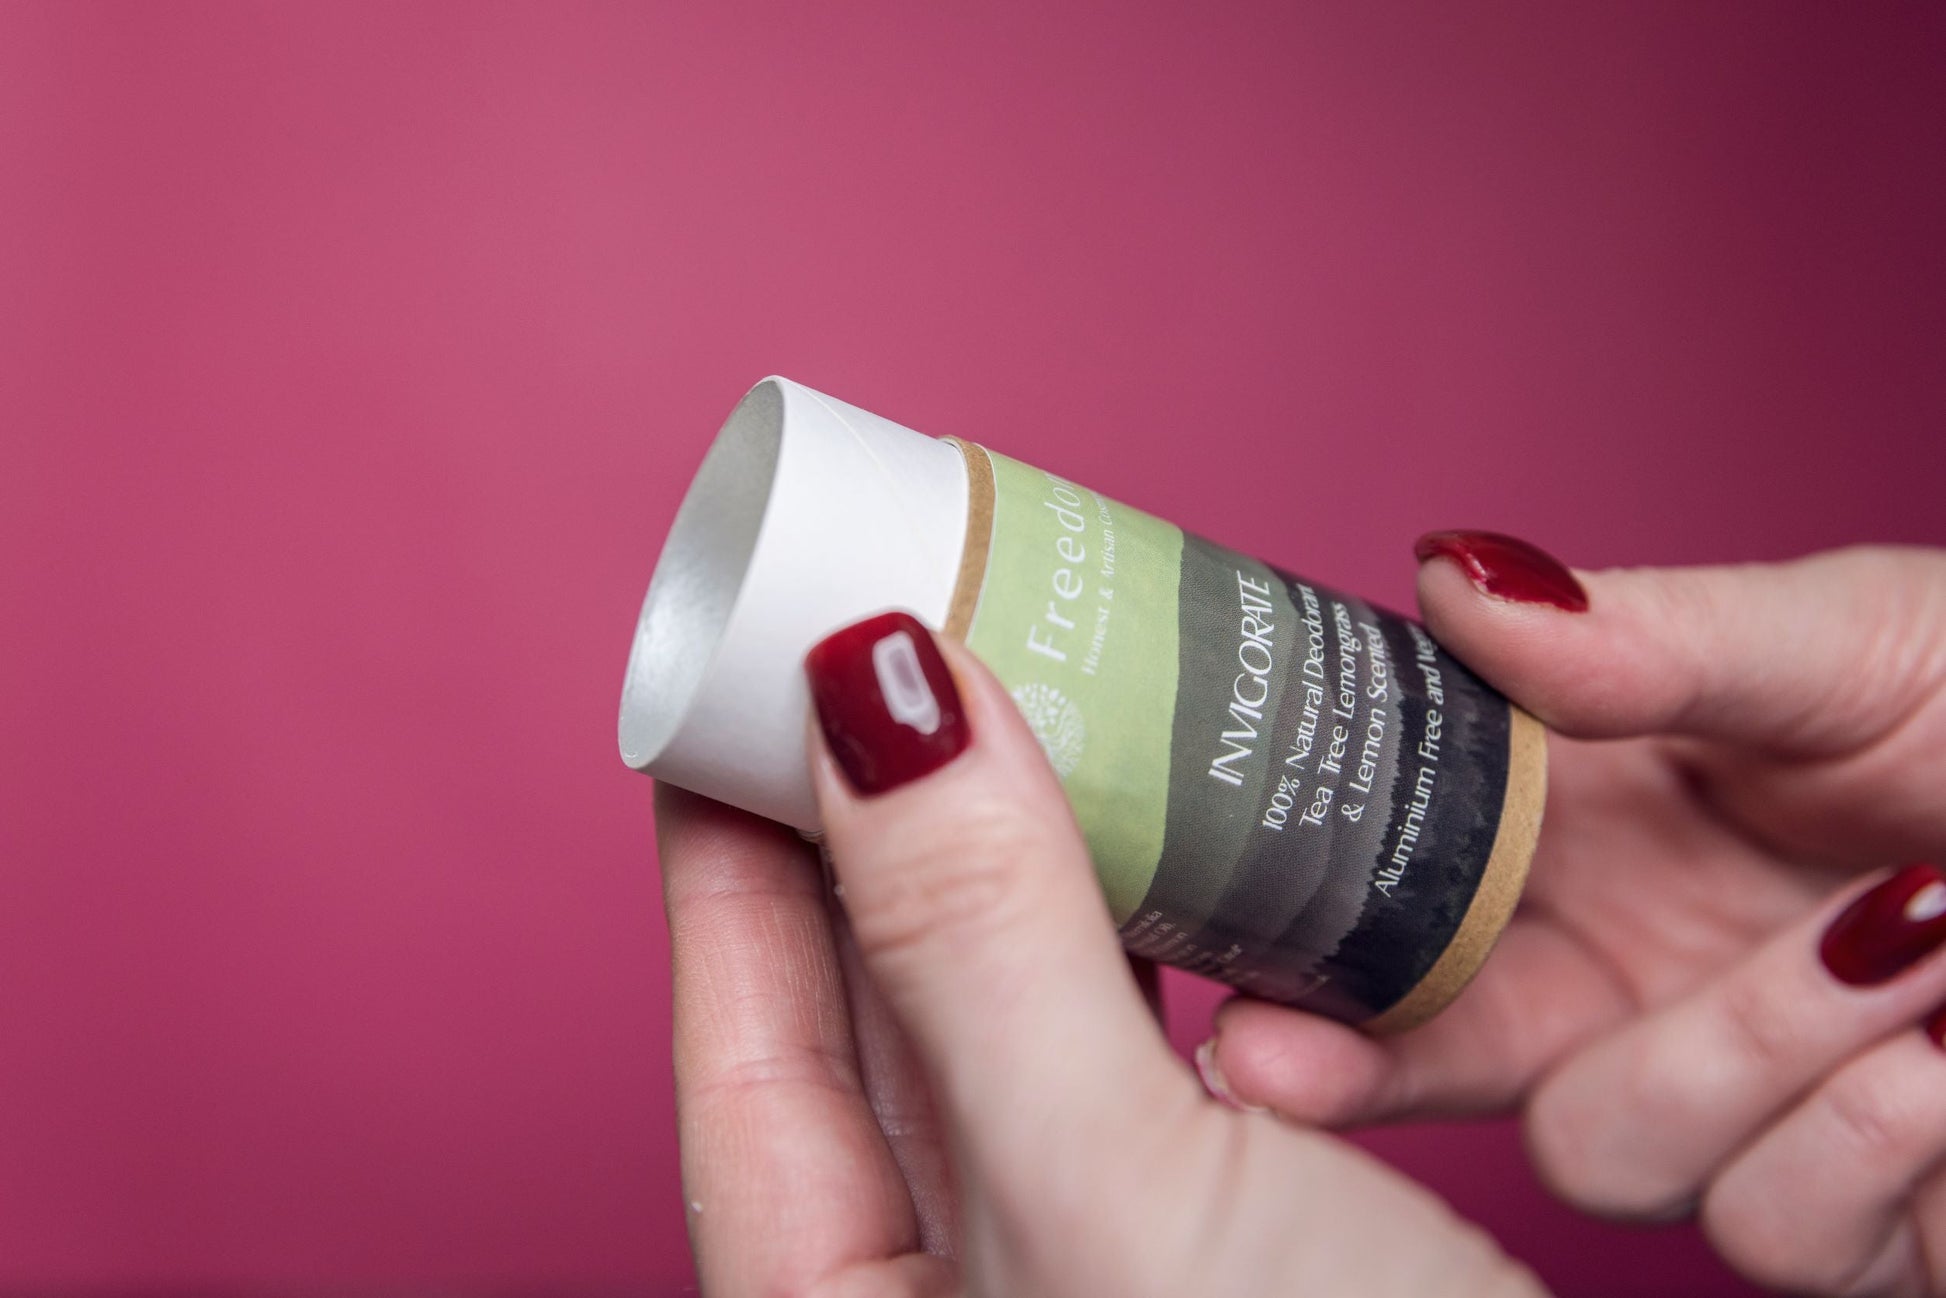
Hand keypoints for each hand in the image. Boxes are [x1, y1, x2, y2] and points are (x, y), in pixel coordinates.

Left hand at [657, 612, 1544, 1297]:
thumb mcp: (1104, 1206)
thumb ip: (978, 957)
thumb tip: (873, 695)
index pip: (737, 1018)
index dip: (736, 826)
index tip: (751, 661)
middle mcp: (937, 1283)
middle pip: (865, 992)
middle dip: (874, 804)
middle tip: (897, 623)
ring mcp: (1079, 1253)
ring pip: (1010, 1001)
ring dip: (1019, 848)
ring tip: (1032, 693)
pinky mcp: (1210, 1233)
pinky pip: (1141, 1037)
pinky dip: (1147, 923)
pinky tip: (1169, 838)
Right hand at [1202, 539, 1945, 1295]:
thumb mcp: (1851, 644)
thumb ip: (1651, 637)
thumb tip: (1454, 573)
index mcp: (1603, 840)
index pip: (1409, 904)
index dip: (1302, 955)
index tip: (1216, 987)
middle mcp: (1640, 980)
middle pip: (1440, 1062)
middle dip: (1353, 1073)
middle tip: (1273, 1064)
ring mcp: (1738, 1103)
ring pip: (1601, 1153)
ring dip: (1738, 1051)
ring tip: (1895, 946)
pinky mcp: (1846, 1217)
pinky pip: (1759, 1231)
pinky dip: (1848, 1139)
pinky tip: (1935, 1060)